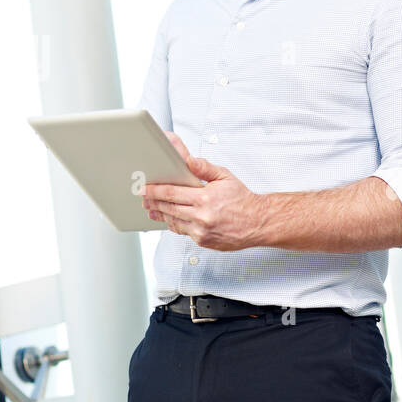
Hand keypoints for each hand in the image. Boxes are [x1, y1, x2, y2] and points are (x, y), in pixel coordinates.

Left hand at [141, 132, 264, 251]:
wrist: (258, 222)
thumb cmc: (243, 200)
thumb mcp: (225, 177)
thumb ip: (204, 168)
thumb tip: (188, 159)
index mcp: (205, 199)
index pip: (171, 193)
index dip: (154, 191)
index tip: (144, 188)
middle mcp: (201, 217)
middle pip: (168, 208)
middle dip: (153, 202)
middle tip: (144, 197)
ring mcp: (201, 232)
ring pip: (173, 222)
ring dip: (160, 214)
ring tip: (152, 208)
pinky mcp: (203, 241)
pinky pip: (183, 232)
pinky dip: (175, 224)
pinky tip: (171, 219)